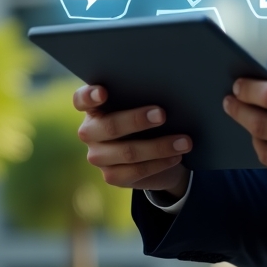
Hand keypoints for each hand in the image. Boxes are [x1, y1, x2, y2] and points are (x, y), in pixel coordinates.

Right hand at [74, 85, 191, 195]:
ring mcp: (98, 156)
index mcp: (95, 107)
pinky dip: (159, 163)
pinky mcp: (111, 175)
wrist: (158, 151)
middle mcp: (90, 131)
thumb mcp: (146, 104)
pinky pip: (135, 171)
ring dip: (159, 146)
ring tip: (185, 141)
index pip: (81, 99)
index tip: (103, 92)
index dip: (89, 96)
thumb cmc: (151, 115)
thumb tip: (168, 90)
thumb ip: (145, 97)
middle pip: (109, 126)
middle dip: (137, 120)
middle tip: (163, 115)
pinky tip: (177, 156)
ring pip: (127, 152)